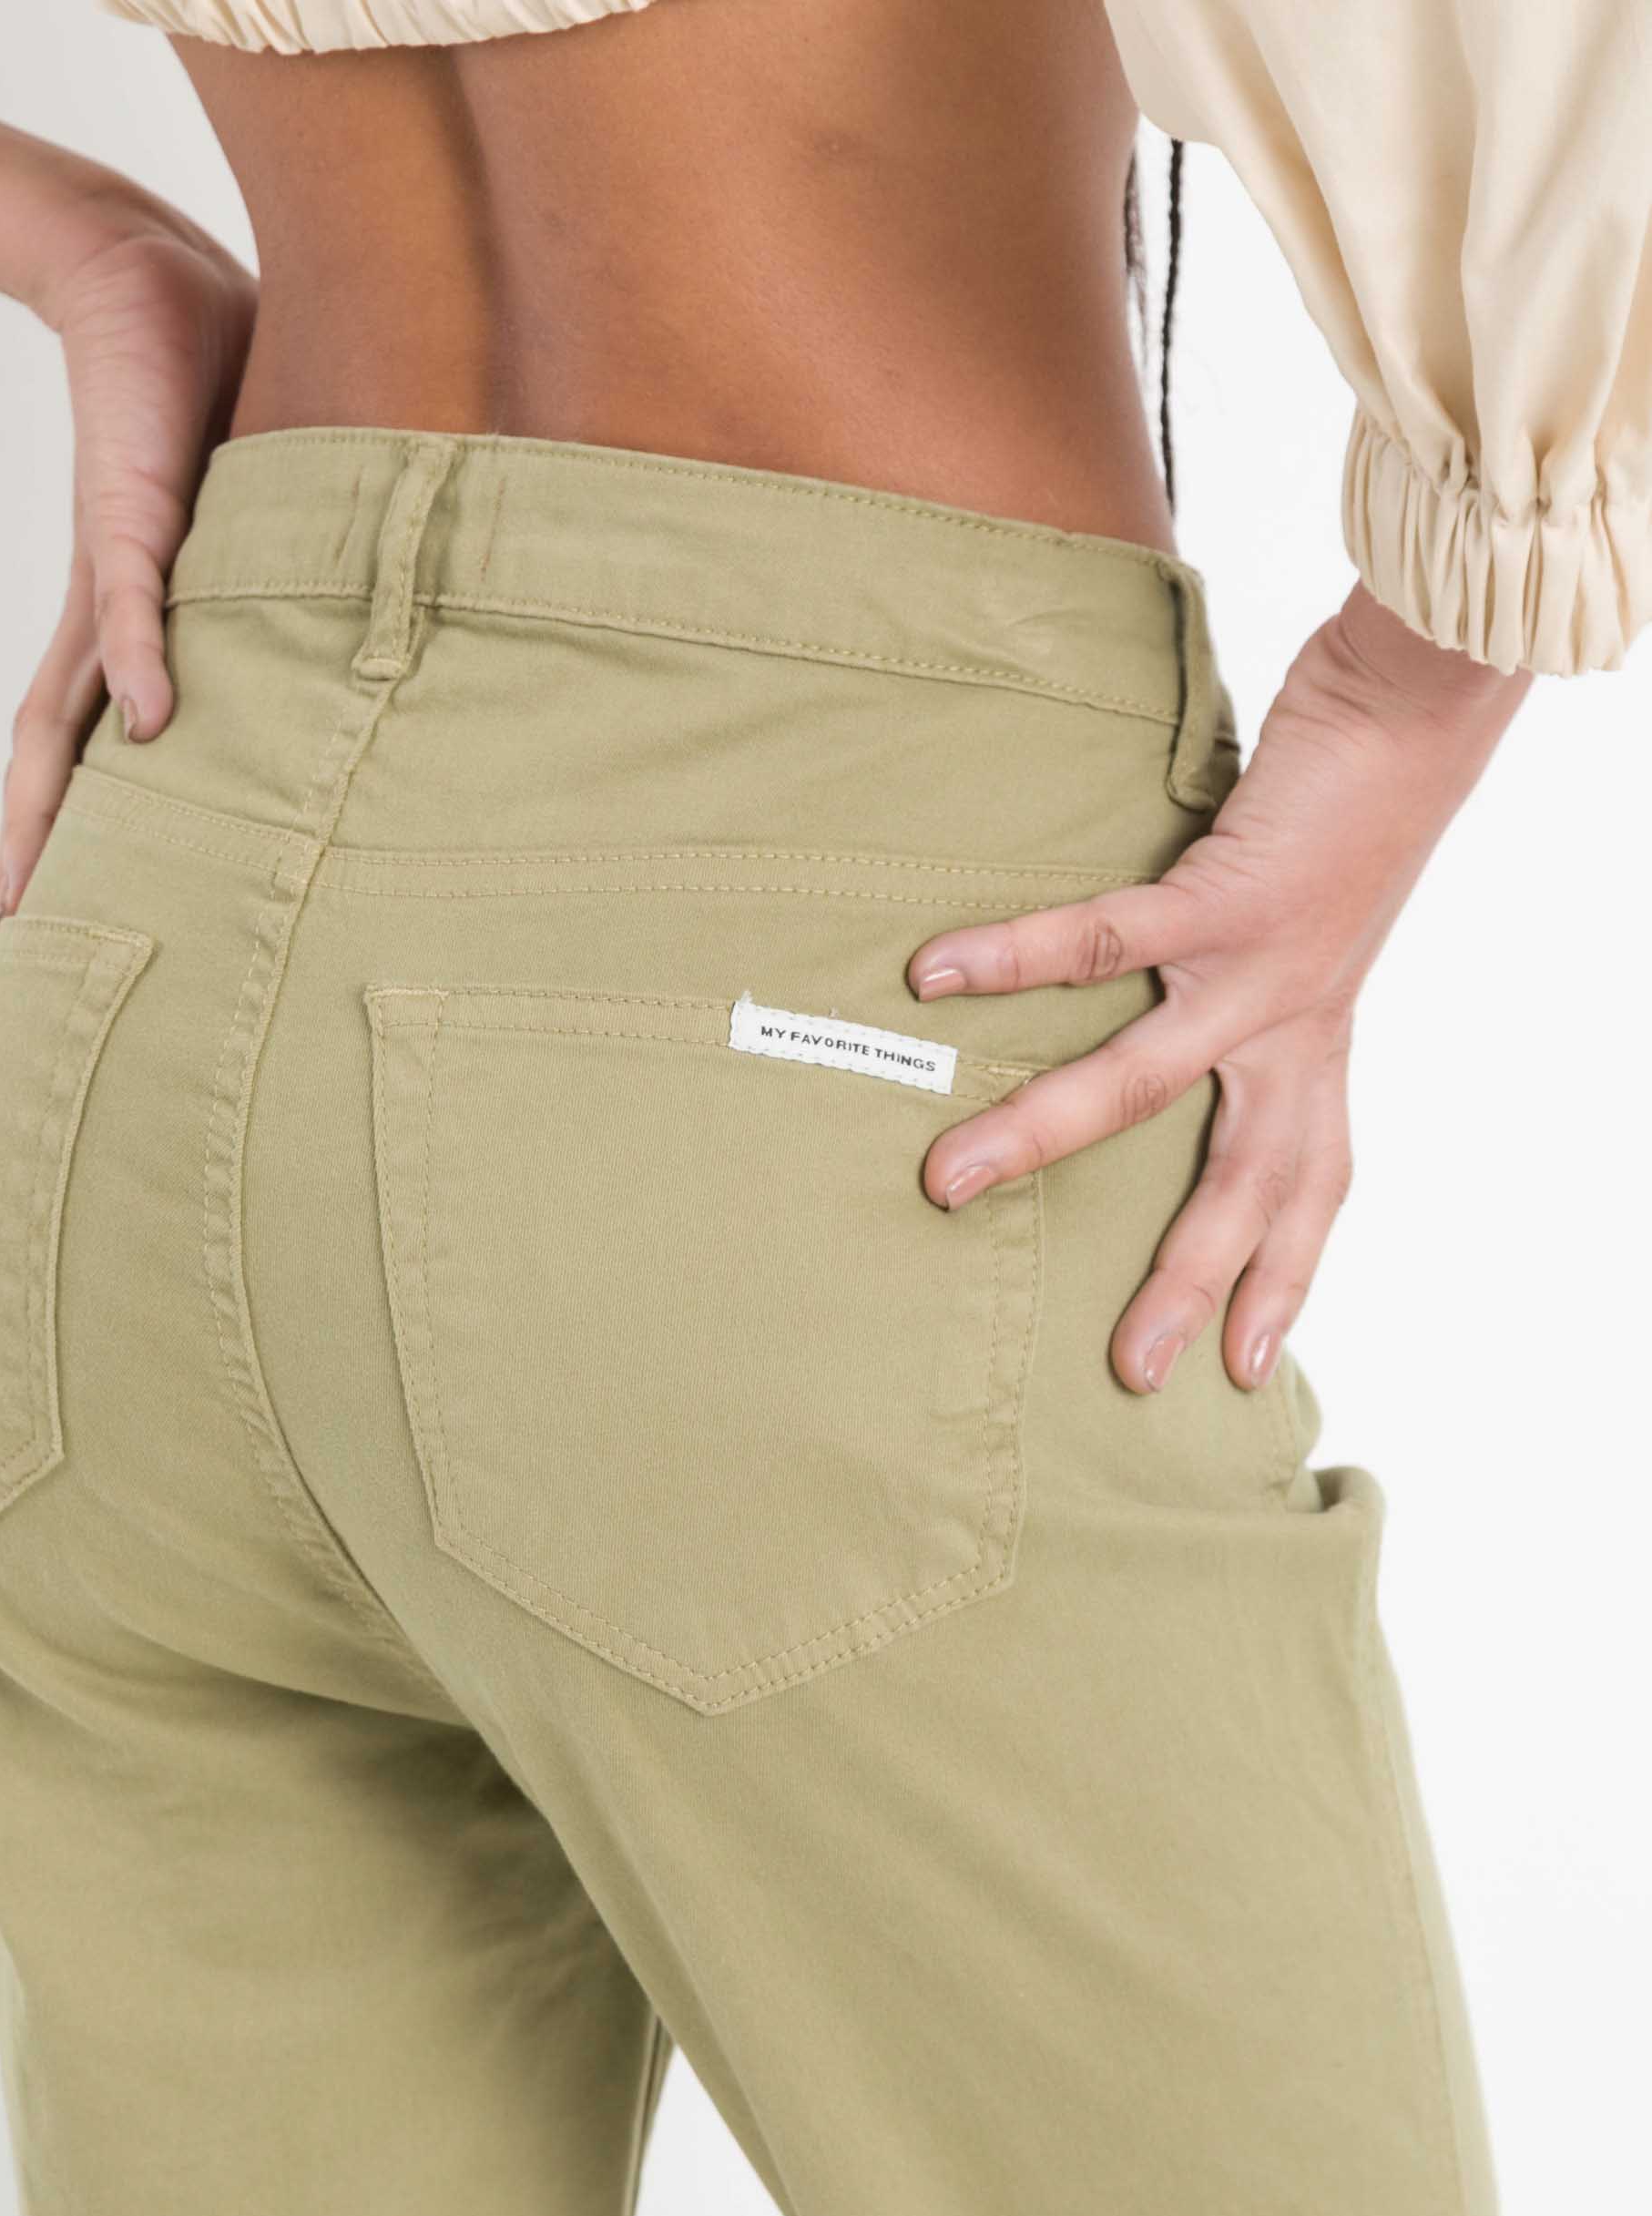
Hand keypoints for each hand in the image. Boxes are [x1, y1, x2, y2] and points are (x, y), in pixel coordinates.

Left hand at [0, 203, 253, 976]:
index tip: (34, 940)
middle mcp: (97, 626)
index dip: (55, 855)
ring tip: (31, 895)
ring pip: (59, 718)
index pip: (76, 769)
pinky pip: (131, 603)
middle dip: (24, 870)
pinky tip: (147, 726)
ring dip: (44, 810)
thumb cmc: (200, 407)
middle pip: (45, 774)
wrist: (139, 278)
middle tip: (1, 966)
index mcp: (118, 640)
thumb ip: (277, 614)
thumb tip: (349, 678)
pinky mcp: (134, 514)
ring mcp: (108, 577)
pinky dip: (139, 663)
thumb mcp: (246, 547)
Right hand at [908, 583, 1529, 1393]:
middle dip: (1188, 1282)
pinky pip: (1104, 938)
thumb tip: (1180, 1002)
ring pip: (1144, 1081)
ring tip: (948, 1180)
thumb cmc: (1355, 807)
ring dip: (1040, 1135)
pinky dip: (1014, 956)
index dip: (1285, 1279)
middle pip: (1244, 1183)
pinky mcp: (1226, 894)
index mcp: (1316, 1040)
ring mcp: (1261, 967)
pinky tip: (936, 974)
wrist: (1422, 705)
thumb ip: (1251, 981)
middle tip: (1131, 1368)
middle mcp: (1295, 1023)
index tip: (1249, 1367)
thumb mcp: (1308, 924)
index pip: (1311, 1186)